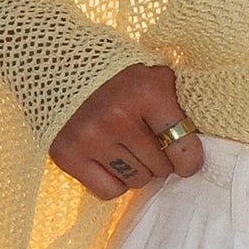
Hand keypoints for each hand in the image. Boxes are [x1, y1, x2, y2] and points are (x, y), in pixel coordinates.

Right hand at [49, 63, 203, 200]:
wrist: (49, 56)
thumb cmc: (111, 68)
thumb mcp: (149, 71)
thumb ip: (175, 103)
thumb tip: (199, 145)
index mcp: (145, 91)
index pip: (184, 148)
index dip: (189, 157)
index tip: (185, 157)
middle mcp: (118, 117)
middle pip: (161, 169)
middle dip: (158, 159)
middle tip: (144, 140)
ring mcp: (90, 139)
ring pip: (136, 182)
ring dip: (136, 169)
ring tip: (123, 145)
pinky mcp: (67, 155)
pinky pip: (109, 192)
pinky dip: (112, 180)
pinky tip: (106, 157)